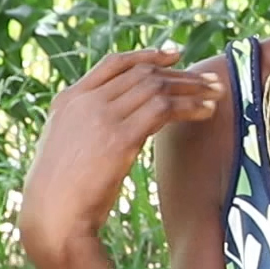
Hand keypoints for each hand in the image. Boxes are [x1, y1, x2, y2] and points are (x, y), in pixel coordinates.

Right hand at [19, 47, 221, 265]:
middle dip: (181, 74)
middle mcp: (85, 101)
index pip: (114, 63)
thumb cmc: (62, 189)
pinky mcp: (120, 137)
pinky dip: (190, 108)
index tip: (175, 53)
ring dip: (192, 89)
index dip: (148, 55)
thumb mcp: (68, 145)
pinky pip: (164, 110)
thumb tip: (121, 121)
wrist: (52, 215)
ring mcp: (102, 117)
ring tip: (217, 94)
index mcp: (69, 99)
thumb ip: (89, 125)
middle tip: (210, 80)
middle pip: (143, 73)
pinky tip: (207, 113)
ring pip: (157, 87)